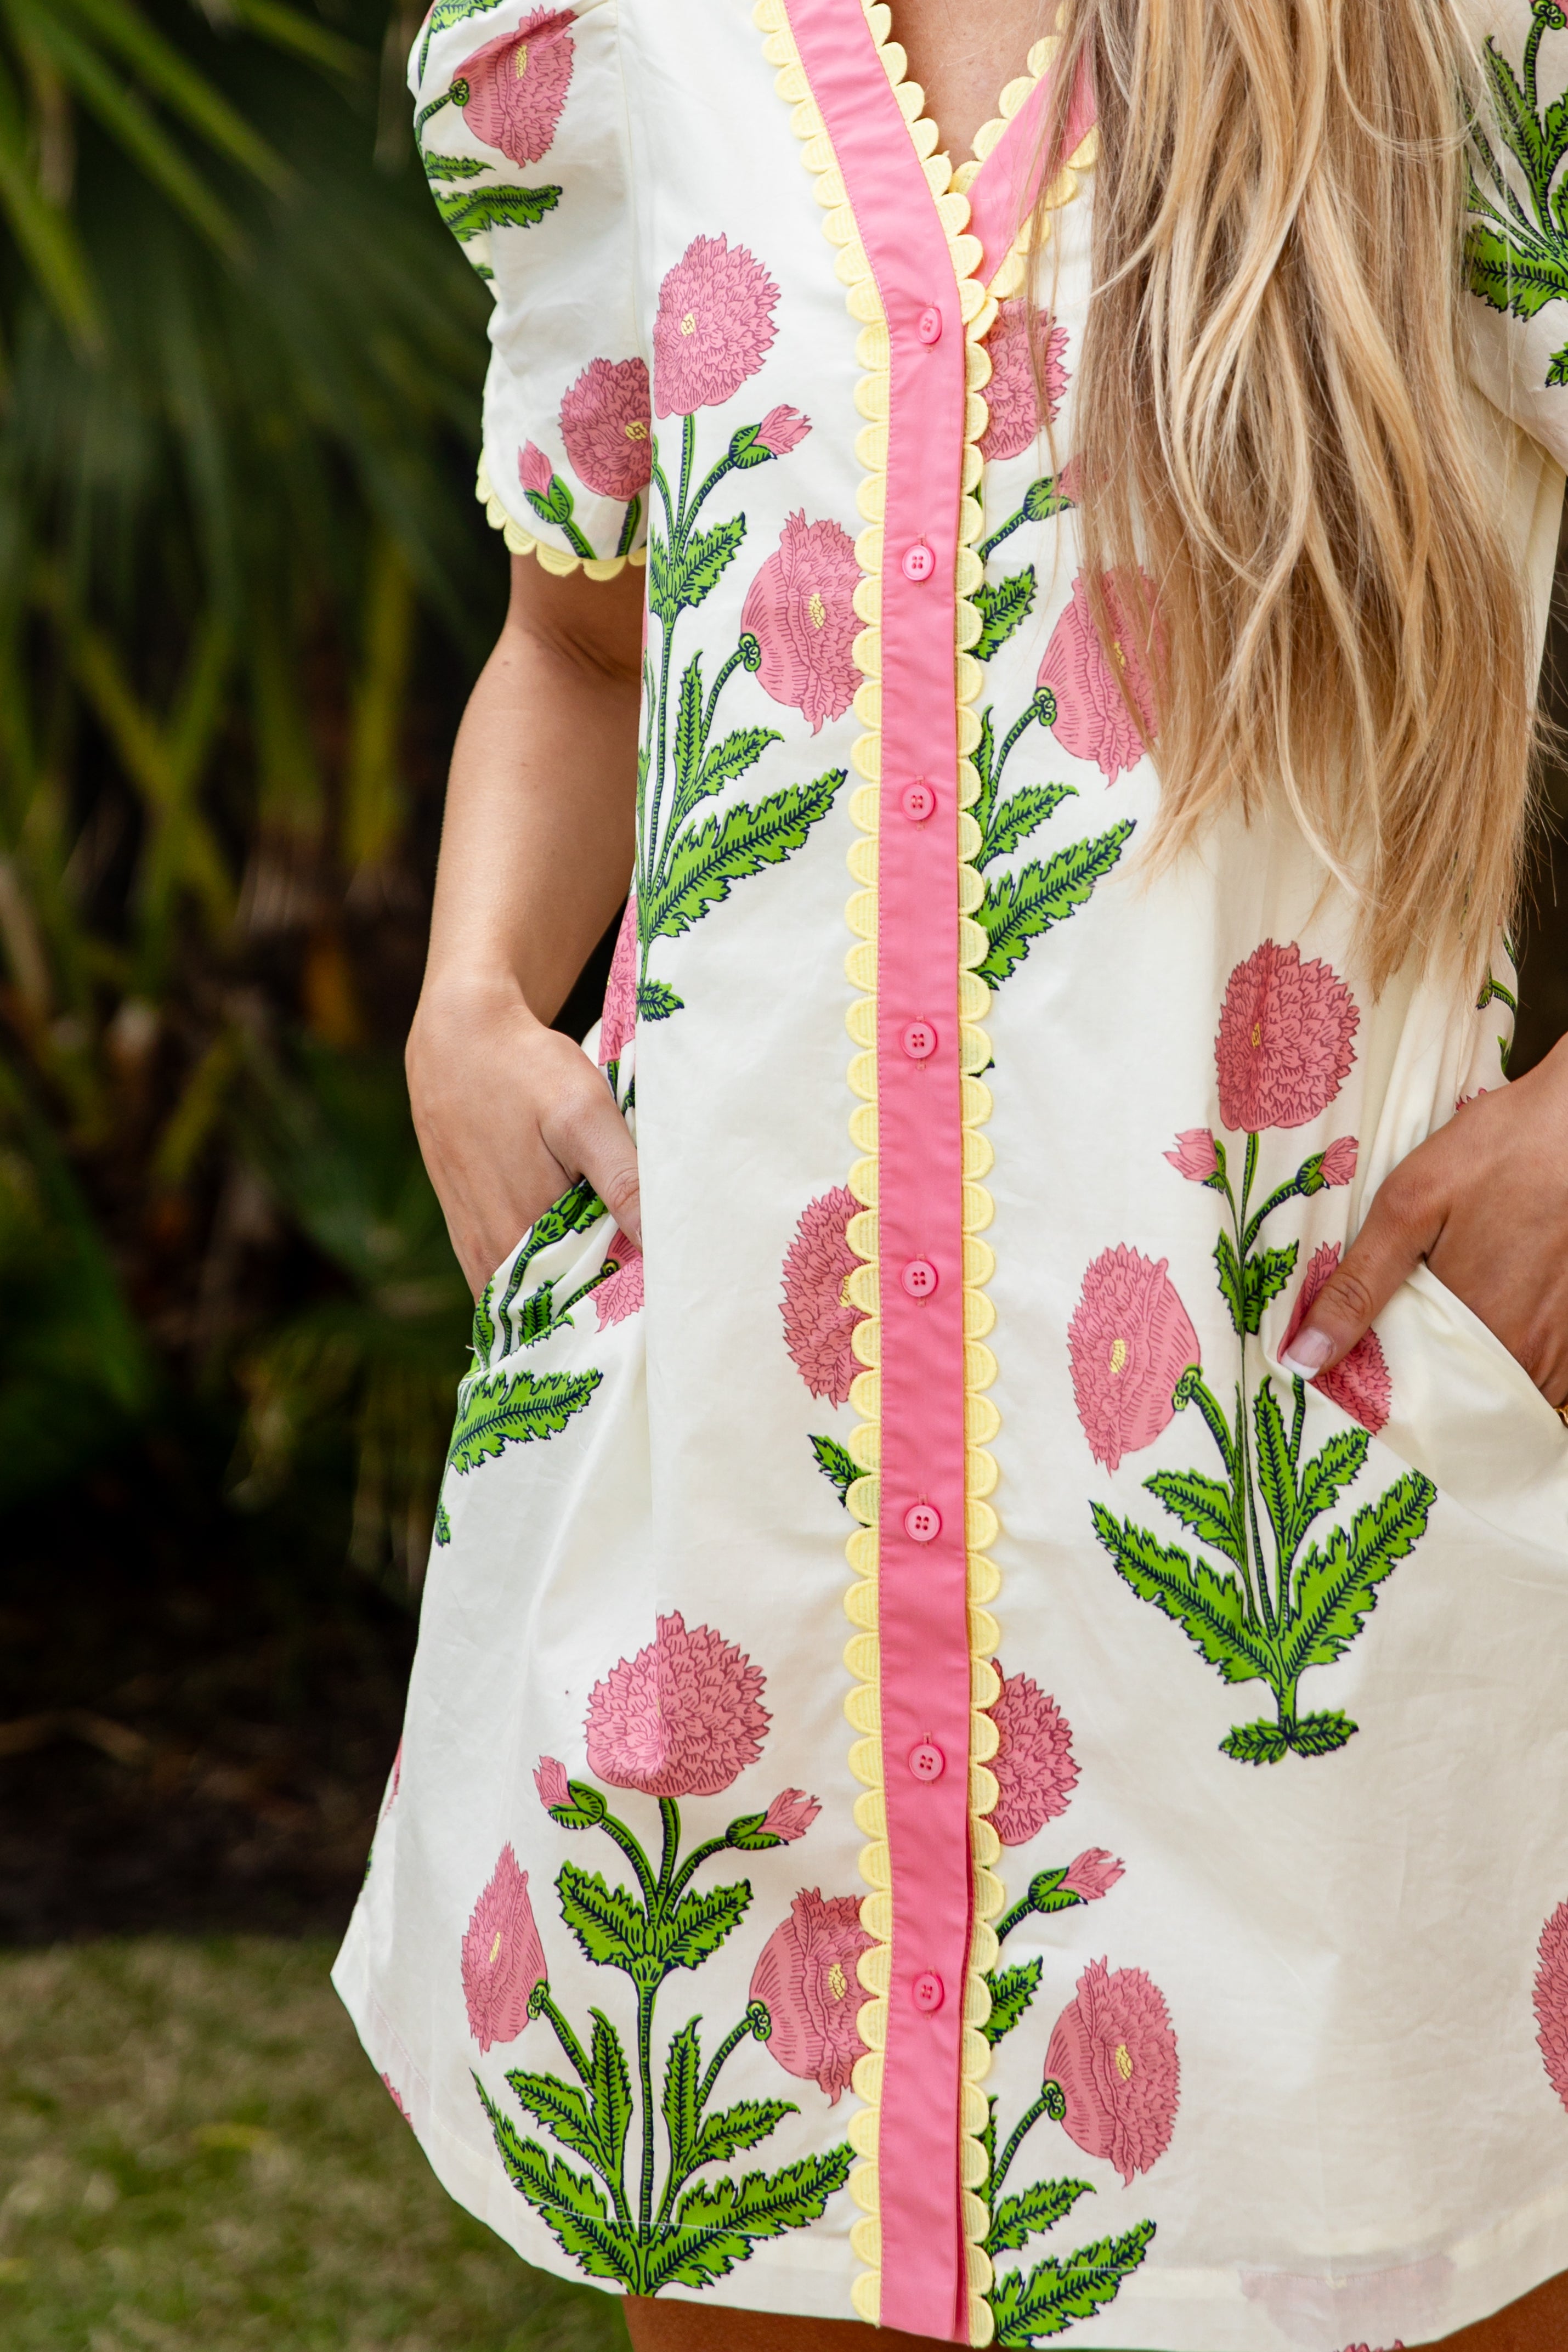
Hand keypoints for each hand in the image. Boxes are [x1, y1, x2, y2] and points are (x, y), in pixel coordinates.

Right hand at [408, 977, 639, 1299]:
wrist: (459, 1041)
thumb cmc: (526, 1071)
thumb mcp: (584, 1115)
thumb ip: (622, 1180)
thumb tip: (662, 1243)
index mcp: (525, 1234)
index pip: (592, 1300)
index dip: (634, 1300)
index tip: (672, 1294)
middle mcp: (494, 1256)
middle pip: (563, 1304)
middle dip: (607, 1302)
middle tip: (656, 1288)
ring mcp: (476, 1250)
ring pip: (537, 1297)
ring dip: (577, 1293)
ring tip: (621, 1275)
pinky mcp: (467, 1236)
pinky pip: (511, 1282)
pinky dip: (546, 1279)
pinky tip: (577, 1261)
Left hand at [1280, 1030, 1567, 1406]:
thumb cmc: (1496, 1153)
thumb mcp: (1407, 1208)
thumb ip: (1357, 1290)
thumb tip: (1302, 1361)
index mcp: (1474, 1329)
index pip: (1410, 1393)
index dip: (1377, 1379)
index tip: (1351, 1360)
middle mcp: (1529, 1353)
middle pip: (1458, 1394)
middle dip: (1424, 1375)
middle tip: (1399, 1325)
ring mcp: (1564, 1347)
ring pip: (1501, 1382)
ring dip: (1469, 1361)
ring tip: (1449, 1306)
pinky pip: (1542, 1369)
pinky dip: (1512, 1349)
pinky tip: (1495, 1303)